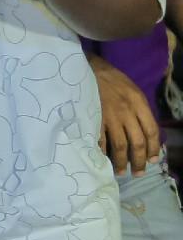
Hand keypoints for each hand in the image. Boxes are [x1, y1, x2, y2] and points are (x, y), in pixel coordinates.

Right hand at [90, 53, 159, 176]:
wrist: (85, 67)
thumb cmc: (109, 78)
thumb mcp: (131, 89)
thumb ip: (138, 109)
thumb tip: (143, 131)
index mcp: (139, 103)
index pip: (152, 131)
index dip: (154, 148)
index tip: (152, 160)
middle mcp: (126, 111)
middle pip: (137, 142)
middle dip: (139, 160)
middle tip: (138, 173)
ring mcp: (109, 115)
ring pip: (120, 145)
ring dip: (122, 161)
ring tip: (122, 172)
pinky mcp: (93, 118)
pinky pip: (100, 140)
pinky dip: (102, 152)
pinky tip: (103, 160)